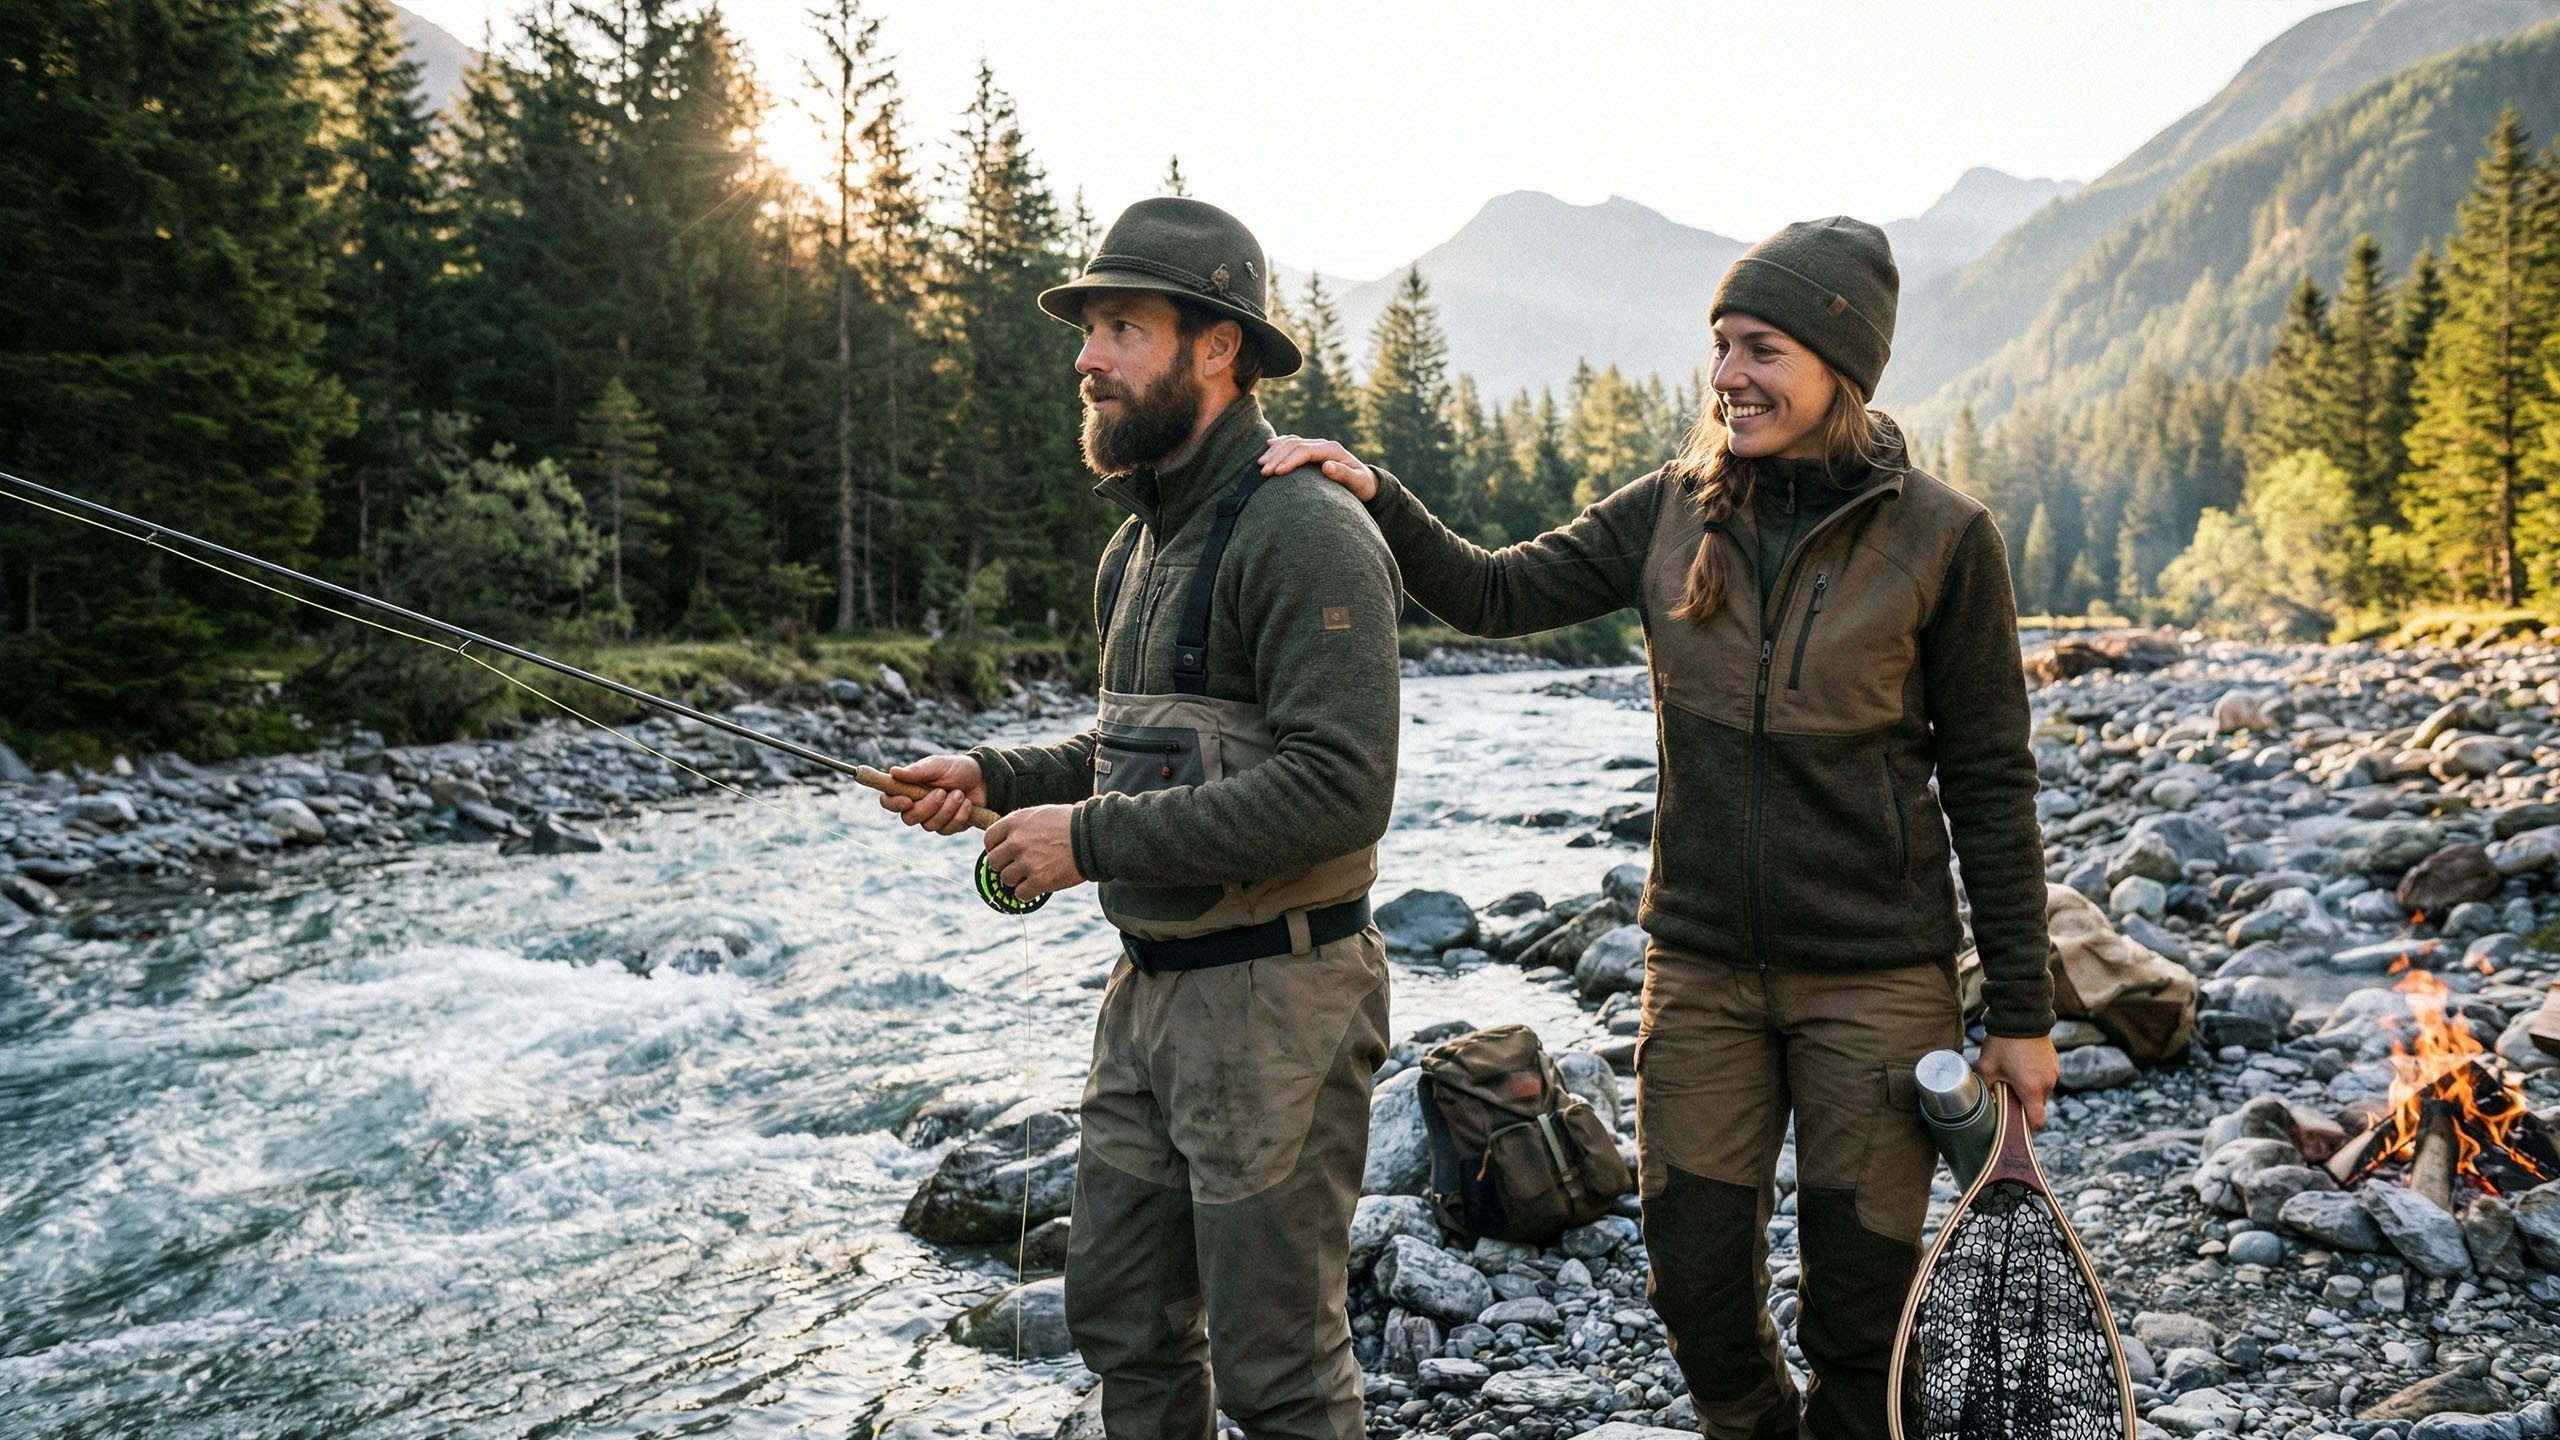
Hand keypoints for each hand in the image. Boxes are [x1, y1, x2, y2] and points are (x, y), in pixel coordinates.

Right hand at [882, 755, 984, 834]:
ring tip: (959, 793)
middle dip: (927, 807)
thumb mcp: (939, 765)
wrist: (984, 780)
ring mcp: (933, 818)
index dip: (893, 804)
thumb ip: (918, 770)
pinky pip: (947, 829)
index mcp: (909, 789)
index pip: (889, 802)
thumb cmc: (958, 769)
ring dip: (947, 809)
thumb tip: (893, 772)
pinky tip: (967, 803)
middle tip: (943, 792)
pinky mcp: (948, 827)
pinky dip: (959, 815)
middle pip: (908, 818)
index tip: (908, 800)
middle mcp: (917, 806)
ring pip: (929, 826)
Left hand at [983, 804, 1084, 900]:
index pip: (989, 839)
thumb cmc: (1070, 823)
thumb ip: (1020, 826)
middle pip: (994, 862)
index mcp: (1015, 822)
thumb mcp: (1040, 814)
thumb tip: (1006, 839)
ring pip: (1006, 879)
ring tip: (1031, 875)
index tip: (1004, 853)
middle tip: (1017, 866)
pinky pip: (1021, 894)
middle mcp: (1017, 842)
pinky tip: (1037, 886)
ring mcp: (1027, 862)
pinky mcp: (1039, 880)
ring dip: (1016, 880)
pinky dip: (1027, 893)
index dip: (995, 848)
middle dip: (1004, 866)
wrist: (1093, 837)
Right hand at [1260, 434, 1378, 502]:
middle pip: (1294, 444)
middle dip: (1277, 457)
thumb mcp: (1358, 482)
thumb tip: (1327, 466)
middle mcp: (1323, 444)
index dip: (1290, 460)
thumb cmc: (1362, 485)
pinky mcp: (1311, 450)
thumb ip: (1344, 474)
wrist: (1365, 482)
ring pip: (1290, 442)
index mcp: (1332, 450)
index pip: (1305, 450)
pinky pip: (1292, 443)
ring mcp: (1316, 446)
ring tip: (1260, 464)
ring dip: (1274, 451)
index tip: (1276, 473)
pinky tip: (1267, 447)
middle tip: (1262, 472)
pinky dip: (1279, 444)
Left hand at [1977, 1035, 2060, 1130]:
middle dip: (2024, 1104)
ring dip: (2029, 1090)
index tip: (2015, 1123)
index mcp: (2032, 1089)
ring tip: (2013, 1076)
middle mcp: (2047, 1083)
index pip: (2038, 1122)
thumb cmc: (2002, 1043)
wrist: (2021, 1015)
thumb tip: (1986, 1103)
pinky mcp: (2055, 1063)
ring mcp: (2054, 1072)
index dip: (2026, 1127)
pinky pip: (2045, 1078)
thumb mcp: (1986, 1067)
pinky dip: (2035, 1078)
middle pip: (2038, 1106)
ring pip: (2042, 1092)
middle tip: (2006, 1094)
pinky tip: (2021, 1066)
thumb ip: (1987, 1090)